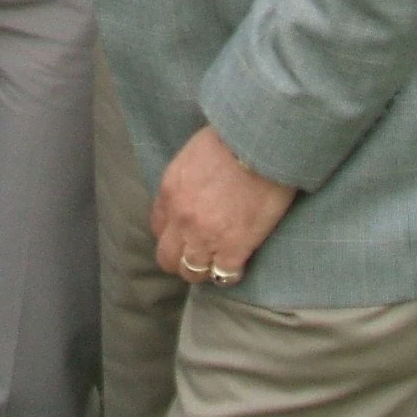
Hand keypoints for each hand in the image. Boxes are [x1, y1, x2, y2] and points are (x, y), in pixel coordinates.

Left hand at [151, 125, 297, 288]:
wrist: (258, 146)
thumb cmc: (229, 141)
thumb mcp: (190, 156)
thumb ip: (184, 181)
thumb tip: (190, 191)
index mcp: (169, 193)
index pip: (158, 227)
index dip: (172, 234)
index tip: (184, 234)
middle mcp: (181, 219)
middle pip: (168, 257)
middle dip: (180, 260)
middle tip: (197, 256)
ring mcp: (206, 237)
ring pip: (192, 272)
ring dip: (203, 270)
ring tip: (217, 264)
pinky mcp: (235, 248)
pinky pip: (224, 276)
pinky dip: (229, 275)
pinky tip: (237, 266)